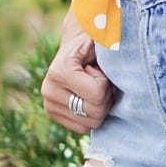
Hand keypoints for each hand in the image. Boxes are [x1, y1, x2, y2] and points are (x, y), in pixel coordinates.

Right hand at [40, 15, 114, 133]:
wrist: (77, 42)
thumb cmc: (95, 39)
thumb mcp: (105, 38)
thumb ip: (111, 43)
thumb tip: (117, 46)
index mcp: (59, 71)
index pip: (97, 95)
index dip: (106, 82)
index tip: (98, 68)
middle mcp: (48, 90)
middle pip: (94, 114)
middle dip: (105, 96)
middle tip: (99, 78)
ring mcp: (48, 104)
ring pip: (90, 124)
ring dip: (99, 106)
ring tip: (92, 86)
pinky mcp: (52, 113)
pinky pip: (82, 128)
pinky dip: (90, 115)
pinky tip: (86, 96)